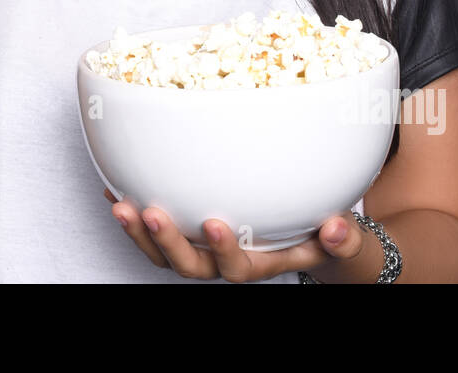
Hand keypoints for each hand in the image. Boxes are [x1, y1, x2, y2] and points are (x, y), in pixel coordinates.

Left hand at [104, 187, 366, 282]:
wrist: (311, 240)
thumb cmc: (324, 237)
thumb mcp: (342, 240)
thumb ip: (341, 237)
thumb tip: (335, 226)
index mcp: (259, 264)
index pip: (236, 268)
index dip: (222, 251)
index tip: (214, 223)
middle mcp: (226, 260)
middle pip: (190, 265)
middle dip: (167, 242)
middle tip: (151, 213)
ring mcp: (203, 248)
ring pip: (165, 252)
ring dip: (140, 232)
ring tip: (122, 206)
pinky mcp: (189, 231)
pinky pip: (156, 230)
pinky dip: (134, 212)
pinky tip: (115, 188)